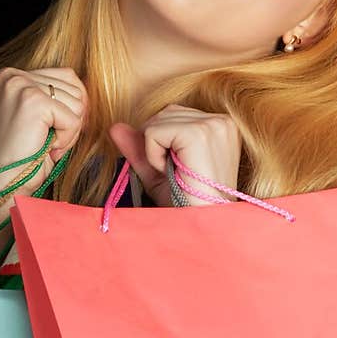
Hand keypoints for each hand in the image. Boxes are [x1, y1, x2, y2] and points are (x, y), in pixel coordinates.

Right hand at [0, 66, 88, 195]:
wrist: (4, 183)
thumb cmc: (25, 155)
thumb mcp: (42, 117)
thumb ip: (59, 96)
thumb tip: (89, 88)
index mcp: (13, 75)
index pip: (67, 76)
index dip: (72, 107)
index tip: (56, 130)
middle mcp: (14, 75)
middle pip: (75, 88)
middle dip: (71, 120)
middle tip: (48, 141)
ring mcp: (21, 86)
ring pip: (77, 103)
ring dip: (68, 132)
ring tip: (45, 144)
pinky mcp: (33, 102)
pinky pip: (73, 119)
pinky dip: (66, 139)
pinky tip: (47, 148)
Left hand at [108, 105, 241, 208]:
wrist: (205, 224)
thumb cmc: (189, 204)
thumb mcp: (158, 173)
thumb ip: (139, 147)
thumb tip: (114, 126)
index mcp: (220, 126)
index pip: (174, 115)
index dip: (163, 142)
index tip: (178, 170)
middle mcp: (221, 120)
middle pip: (165, 113)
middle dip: (157, 143)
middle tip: (173, 173)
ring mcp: (212, 125)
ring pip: (158, 121)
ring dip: (154, 150)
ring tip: (173, 174)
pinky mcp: (198, 134)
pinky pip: (154, 132)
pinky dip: (152, 155)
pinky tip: (169, 172)